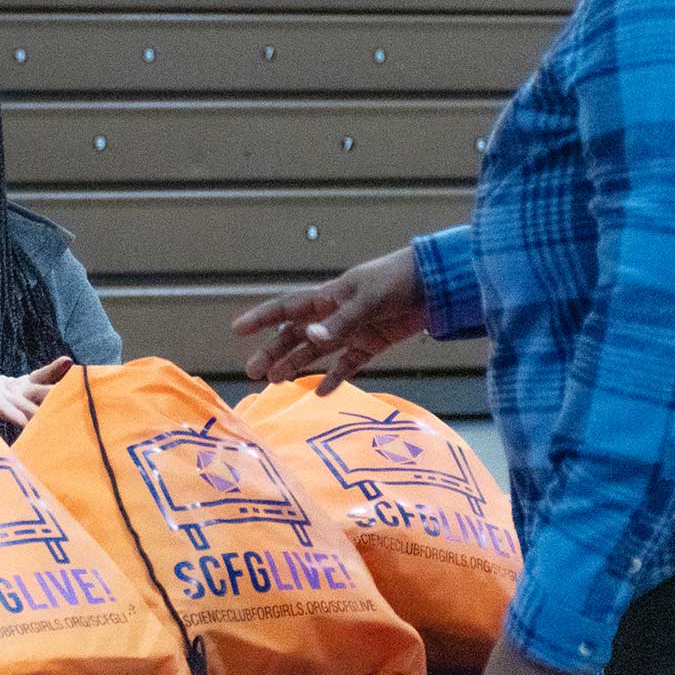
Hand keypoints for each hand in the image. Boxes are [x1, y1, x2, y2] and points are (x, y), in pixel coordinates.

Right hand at [0, 343, 72, 428]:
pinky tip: (68, 362)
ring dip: (56, 392)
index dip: (10, 413)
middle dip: (46, 405)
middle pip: (27, 406)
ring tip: (79, 382)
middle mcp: (1, 402)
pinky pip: (39, 381)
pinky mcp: (19, 390)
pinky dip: (53, 373)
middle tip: (71, 401)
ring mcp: (12, 398)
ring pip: (38, 396)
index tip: (24, 421)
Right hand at [232, 246, 425, 394]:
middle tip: (253, 372)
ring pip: (316, 352)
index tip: (237, 330)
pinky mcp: (372, 344)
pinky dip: (334, 377)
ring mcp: (352, 331)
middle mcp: (334, 315)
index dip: (262, 318)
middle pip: (296, 335)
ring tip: (275, 382)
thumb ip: (340, 322)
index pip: (287, 308)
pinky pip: (347, 365)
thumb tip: (310, 338)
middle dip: (273, 352)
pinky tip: (320, 392)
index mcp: (328, 298)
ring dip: (296, 365)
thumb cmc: (397, 282)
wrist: (436, 285)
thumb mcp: (368, 300)